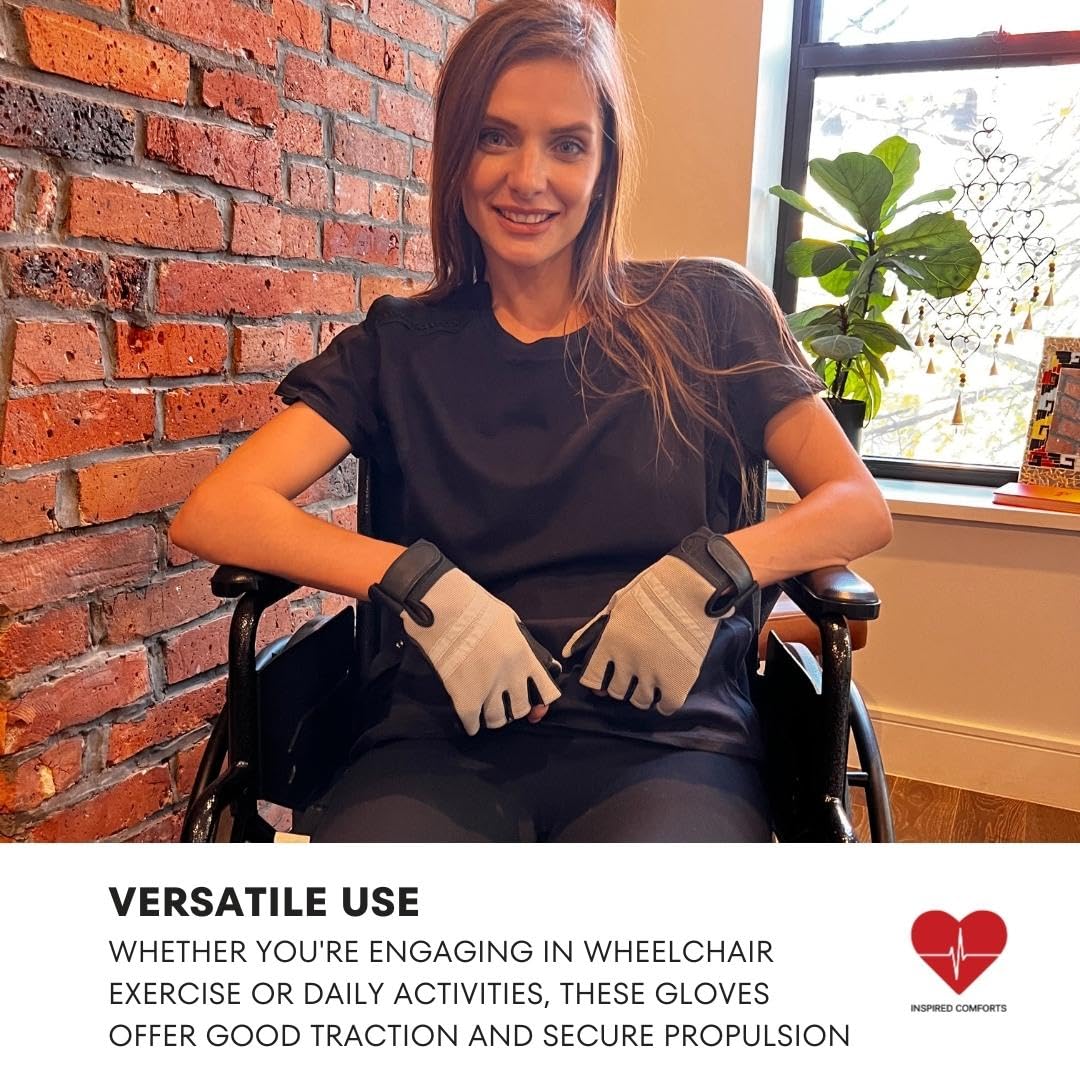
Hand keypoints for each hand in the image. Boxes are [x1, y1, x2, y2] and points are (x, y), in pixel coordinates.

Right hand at [371, 540, 560, 734]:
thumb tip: (532, 661)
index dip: (541, 700)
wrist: (445, 608)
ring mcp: (489, 689)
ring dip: (493, 718)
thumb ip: (522, 645)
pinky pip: (472, 724)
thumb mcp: (510, 622)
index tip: (535, 702)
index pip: (547, 692)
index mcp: (526, 656)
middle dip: (515, 708)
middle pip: (522, 709)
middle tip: (505, 704)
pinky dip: (472, 725)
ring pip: (498, 720)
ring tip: (486, 713)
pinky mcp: (465, 698)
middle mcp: (512, 676)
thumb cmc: (476, 607)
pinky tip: (470, 722)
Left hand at [562, 529, 756, 715]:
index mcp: (609, 642)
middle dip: (621, 685)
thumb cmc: (652, 589)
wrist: (692, 586)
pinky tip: (666, 691)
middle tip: (632, 675)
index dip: (598, 681)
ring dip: (642, 694)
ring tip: (651, 680)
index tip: (605, 678)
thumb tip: (568, 652)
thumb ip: (590, 631)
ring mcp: (652, 674)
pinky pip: (665, 706)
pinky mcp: (678, 682)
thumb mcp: (616, 605)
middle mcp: (627, 662)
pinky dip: (664, 703)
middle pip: (616, 692)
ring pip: (639, 701)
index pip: (592, 679)